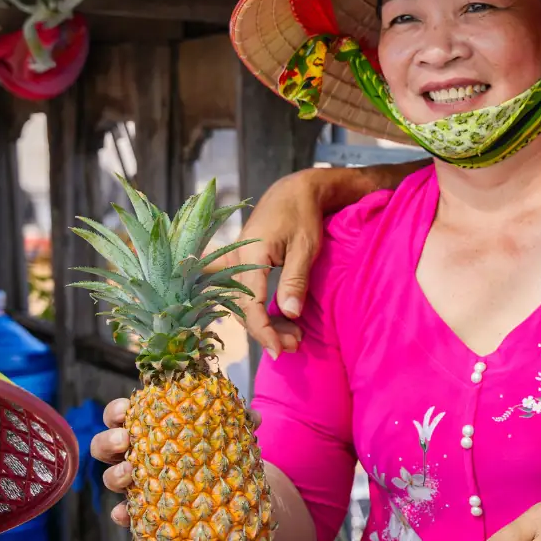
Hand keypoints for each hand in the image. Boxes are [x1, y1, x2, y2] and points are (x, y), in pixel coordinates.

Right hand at [90, 397, 259, 528]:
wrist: (224, 492)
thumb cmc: (214, 451)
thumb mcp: (226, 434)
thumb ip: (238, 422)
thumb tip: (253, 417)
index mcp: (148, 428)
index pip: (121, 414)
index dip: (117, 411)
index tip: (125, 410)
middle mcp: (134, 455)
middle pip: (105, 445)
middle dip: (109, 441)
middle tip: (125, 440)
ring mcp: (135, 484)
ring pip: (110, 477)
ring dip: (115, 475)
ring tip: (131, 473)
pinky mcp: (140, 510)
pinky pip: (124, 513)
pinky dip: (122, 513)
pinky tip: (126, 513)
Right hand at [233, 169, 327, 355]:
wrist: (294, 190)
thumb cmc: (302, 215)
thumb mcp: (306, 247)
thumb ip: (296, 280)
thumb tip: (291, 315)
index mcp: (250, 254)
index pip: (249, 304)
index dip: (263, 331)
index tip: (280, 349)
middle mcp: (235, 259)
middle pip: (242, 307)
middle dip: (267, 331)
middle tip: (295, 344)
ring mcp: (234, 261)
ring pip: (241, 302)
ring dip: (264, 322)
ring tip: (293, 336)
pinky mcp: (240, 263)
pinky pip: (242, 292)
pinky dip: (258, 309)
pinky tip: (275, 321)